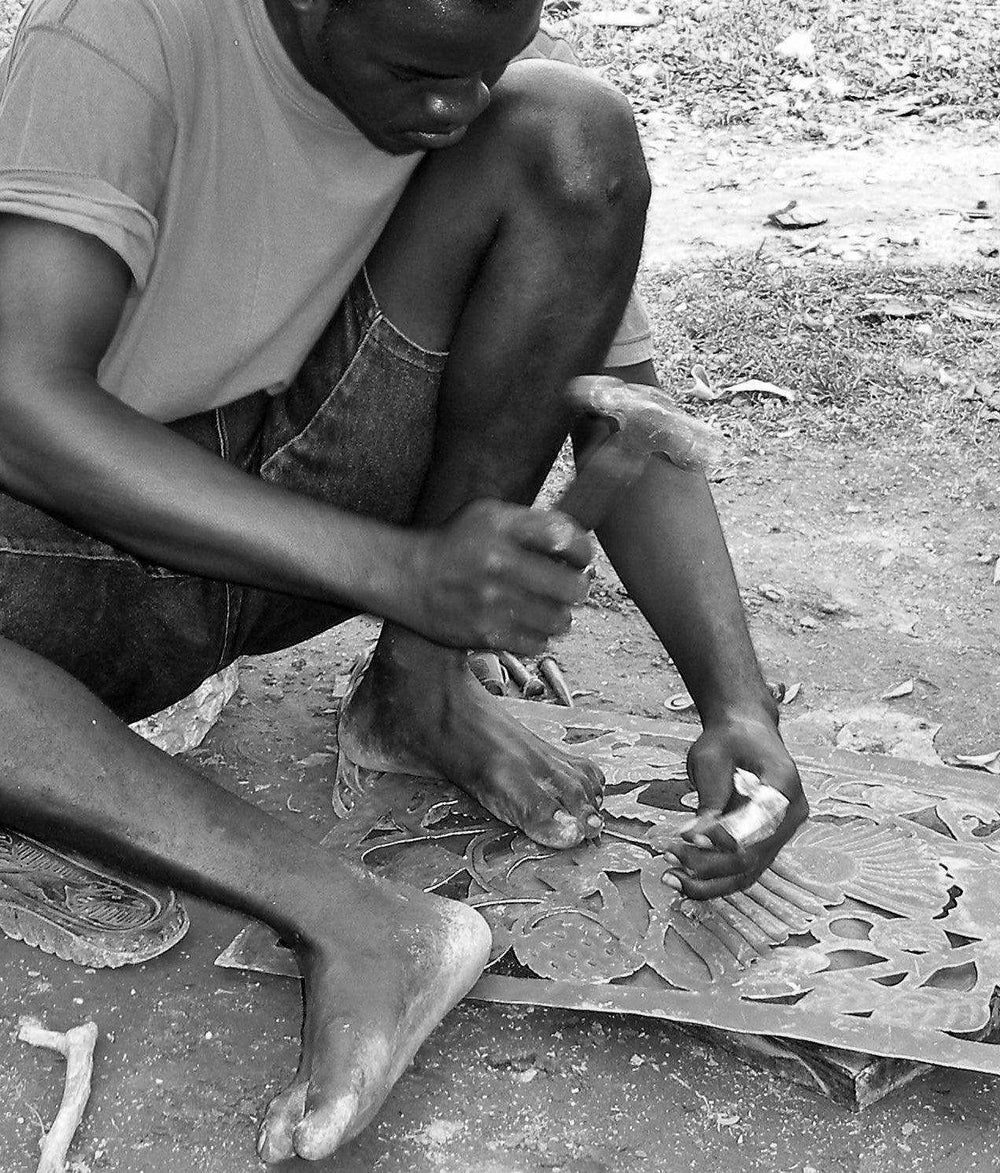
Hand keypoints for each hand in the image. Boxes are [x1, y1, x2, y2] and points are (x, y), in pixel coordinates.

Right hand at [400, 500, 592, 654]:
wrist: (407, 577)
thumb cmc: (455, 544)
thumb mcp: (489, 514)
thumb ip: (533, 524)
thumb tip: (579, 546)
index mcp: (502, 527)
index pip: (565, 538)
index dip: (584, 551)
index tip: (581, 558)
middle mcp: (498, 563)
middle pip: (571, 586)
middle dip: (577, 587)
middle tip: (569, 585)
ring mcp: (493, 602)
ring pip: (559, 620)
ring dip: (560, 615)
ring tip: (548, 606)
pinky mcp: (486, 634)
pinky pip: (537, 643)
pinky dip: (539, 635)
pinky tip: (527, 622)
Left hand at [665, 709, 807, 899]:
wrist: (746, 733)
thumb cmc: (730, 739)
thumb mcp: (713, 757)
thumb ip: (710, 797)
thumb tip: (695, 837)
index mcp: (783, 786)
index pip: (759, 824)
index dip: (726, 837)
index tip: (691, 837)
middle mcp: (790, 815)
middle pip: (753, 855)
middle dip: (709, 864)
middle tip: (671, 856)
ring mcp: (781, 833)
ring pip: (748, 872)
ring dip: (708, 881)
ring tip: (672, 877)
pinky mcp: (765, 844)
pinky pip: (742, 870)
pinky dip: (713, 878)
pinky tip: (684, 878)